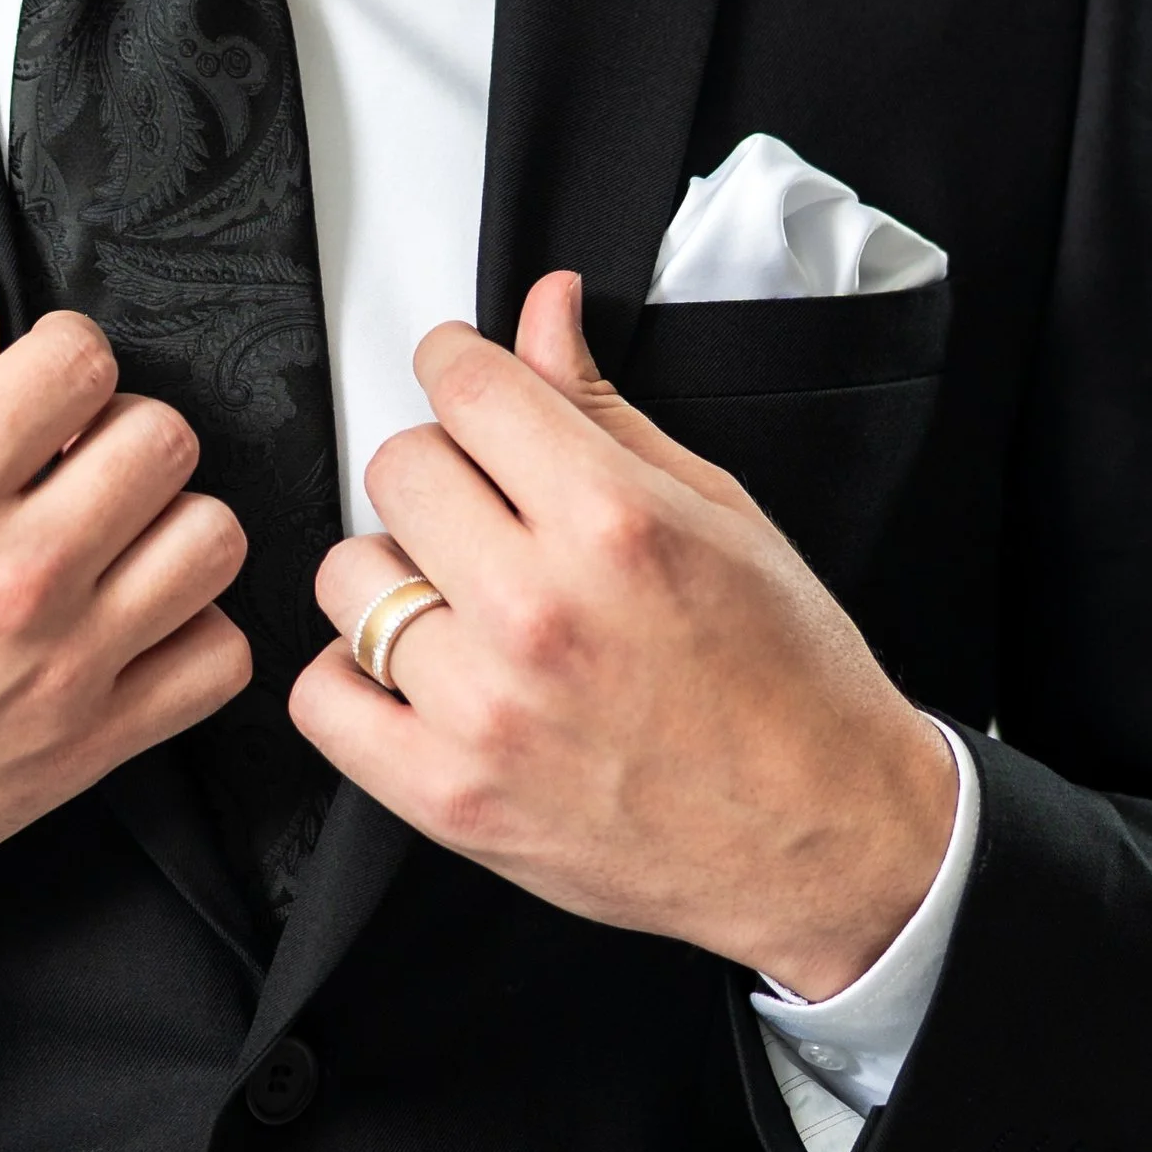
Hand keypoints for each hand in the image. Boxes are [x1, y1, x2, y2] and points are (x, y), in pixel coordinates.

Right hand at [0, 253, 249, 948]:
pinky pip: (216, 663)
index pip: (79, 359)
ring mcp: (61, 667)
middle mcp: (13, 575)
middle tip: (68, 459)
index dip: (59, 354)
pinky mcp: (85, 750)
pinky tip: (130, 621)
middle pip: (163, 438)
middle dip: (116, 427)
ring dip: (165, 522)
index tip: (39, 383)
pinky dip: (190, 633)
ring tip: (106, 536)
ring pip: (211, 539)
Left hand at [291, 272, 957, 998]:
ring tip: (460, 598)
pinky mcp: (452, 797)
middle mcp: (539, 610)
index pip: (466, 386)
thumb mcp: (718, 513)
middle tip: (488, 507)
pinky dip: (353, 677)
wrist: (829, 838)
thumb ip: (604, 409)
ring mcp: (487, 710)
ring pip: (349, 574)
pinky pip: (323, 699)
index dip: (457, 361)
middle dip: (441, 468)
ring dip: (395, 572)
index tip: (460, 375)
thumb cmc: (790, 680)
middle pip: (398, 467)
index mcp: (613, 523)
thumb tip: (543, 312)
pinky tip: (415, 670)